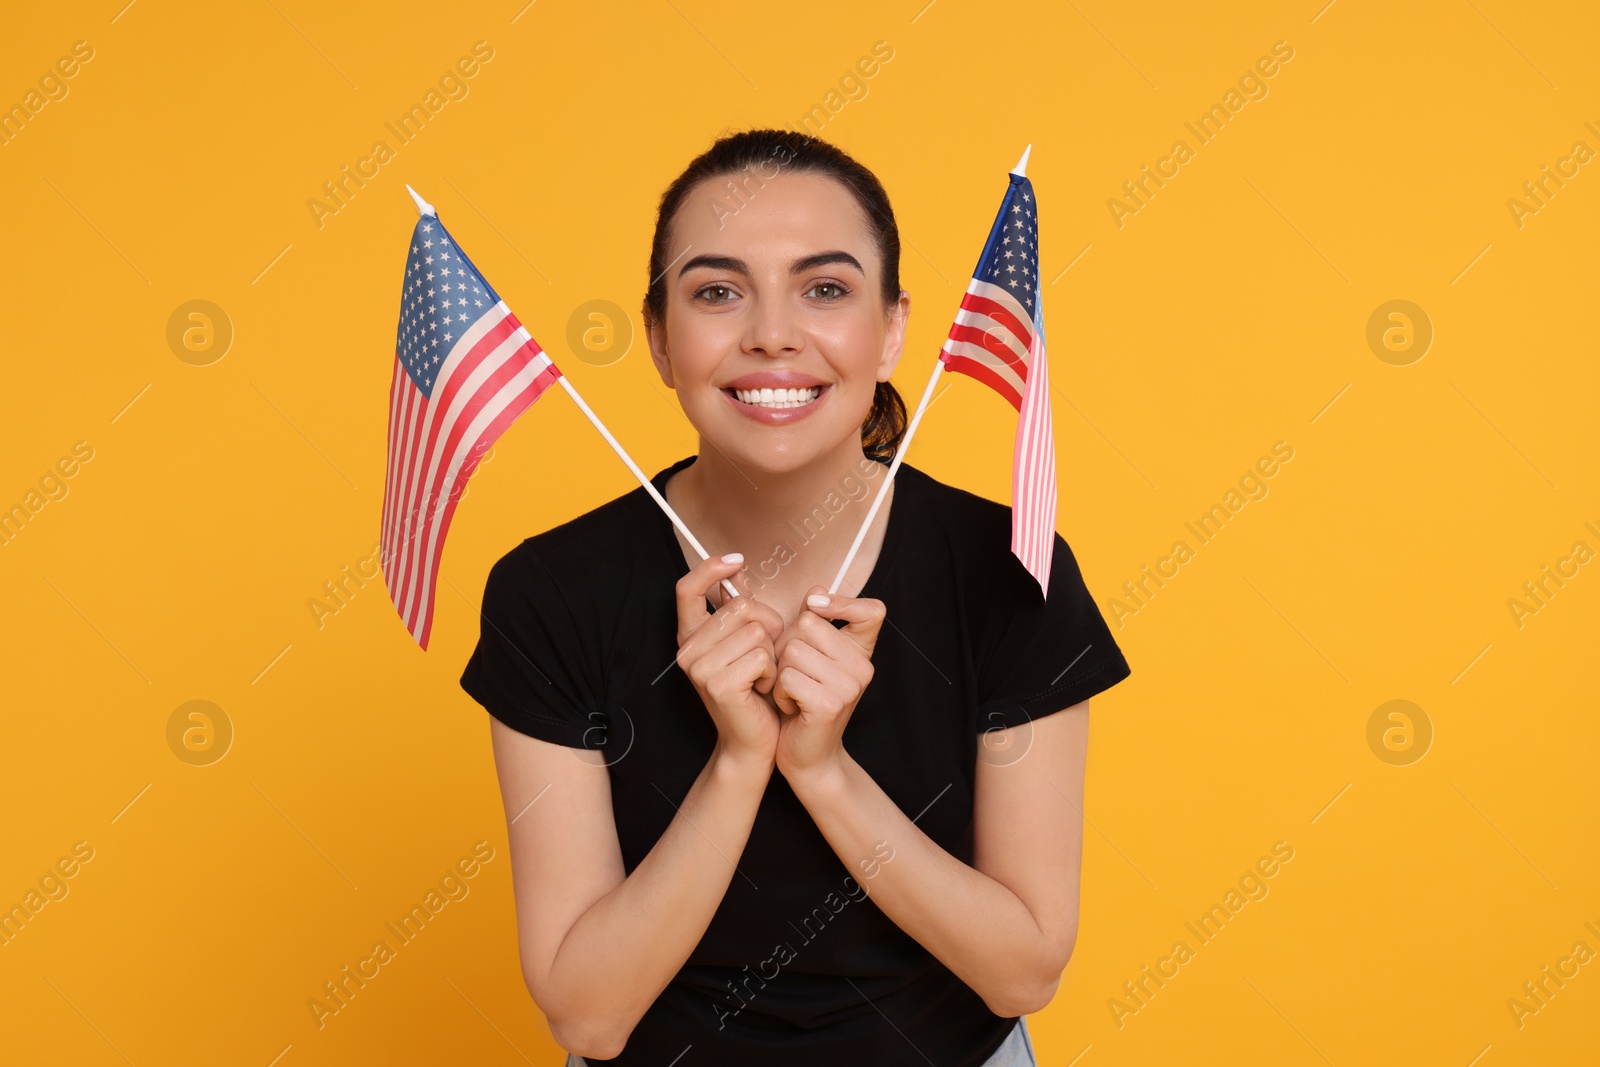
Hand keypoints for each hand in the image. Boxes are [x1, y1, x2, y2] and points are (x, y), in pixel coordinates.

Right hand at [674, 554, 785, 768]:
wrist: (753, 741)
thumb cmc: (754, 690)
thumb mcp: (745, 643)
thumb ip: (738, 607)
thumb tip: (736, 568)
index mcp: (690, 636)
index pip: (687, 589)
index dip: (710, 569)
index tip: (736, 561)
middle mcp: (687, 650)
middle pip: (740, 606)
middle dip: (768, 625)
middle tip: (766, 654)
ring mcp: (699, 668)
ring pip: (756, 631)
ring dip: (772, 653)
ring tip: (762, 676)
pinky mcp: (718, 685)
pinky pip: (762, 656)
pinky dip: (772, 672)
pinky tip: (763, 689)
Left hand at [771, 585, 885, 781]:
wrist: (807, 756)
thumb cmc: (802, 702)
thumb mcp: (808, 658)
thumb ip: (813, 625)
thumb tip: (816, 591)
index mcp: (861, 653)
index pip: (872, 611)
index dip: (844, 602)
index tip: (816, 605)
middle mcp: (862, 667)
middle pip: (807, 625)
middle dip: (787, 647)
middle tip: (795, 675)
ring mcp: (849, 686)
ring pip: (792, 651)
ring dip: (781, 673)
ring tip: (794, 694)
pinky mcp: (829, 704)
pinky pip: (787, 677)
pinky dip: (780, 693)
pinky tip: (792, 708)